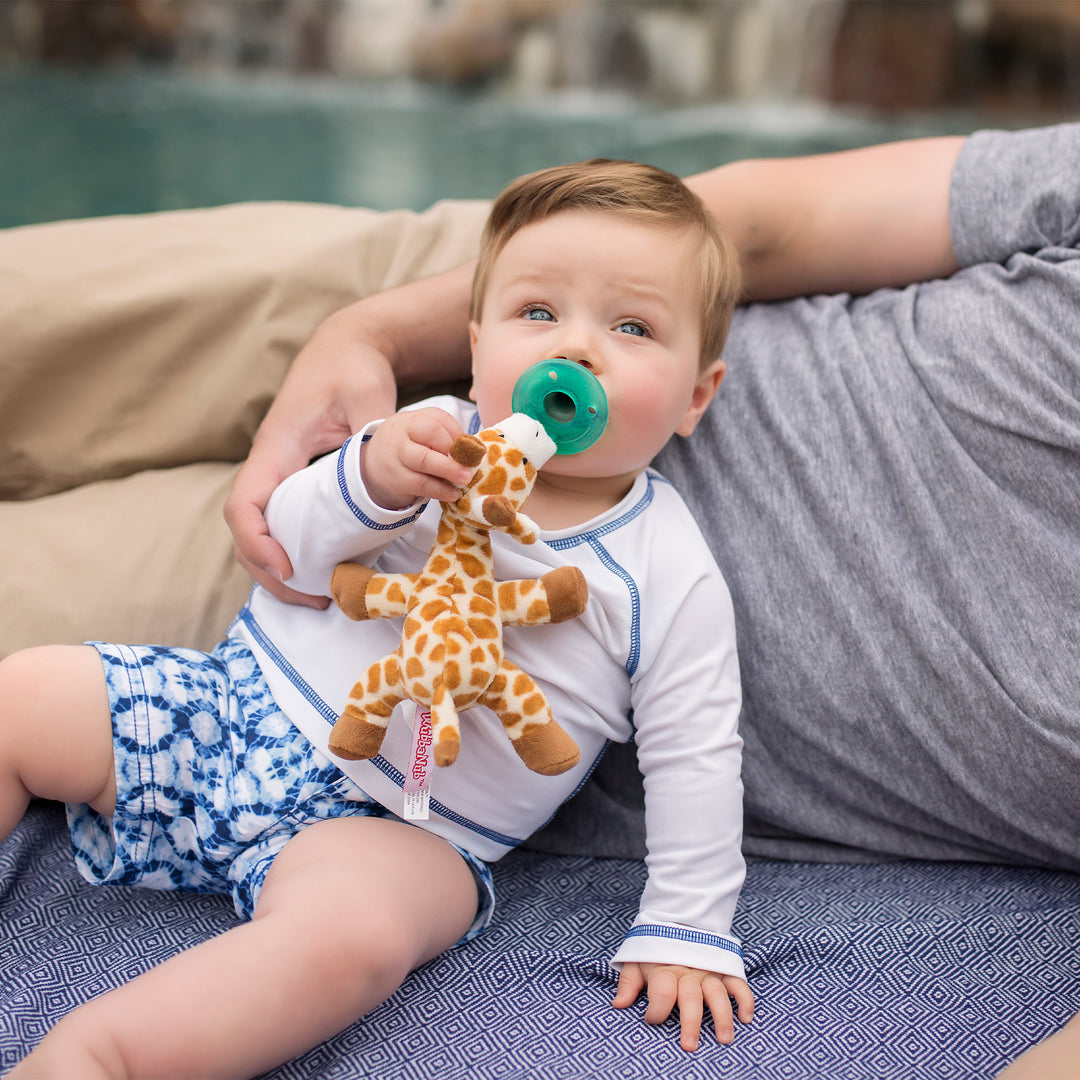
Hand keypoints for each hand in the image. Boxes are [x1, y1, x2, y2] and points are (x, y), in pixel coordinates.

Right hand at [224, 306, 398, 605]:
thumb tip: (387, 463)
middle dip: (271, 573)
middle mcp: (270, 466)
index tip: (289, 566)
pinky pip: (284, 524)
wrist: (346, 349)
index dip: (257, 542)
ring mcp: (281, 476)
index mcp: (275, 448)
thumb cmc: (350, 368)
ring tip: (320, 597)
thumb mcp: (365, 394)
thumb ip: (374, 429)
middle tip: (315, 600)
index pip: (244, 504)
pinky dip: (297, 552)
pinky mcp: (297, 481)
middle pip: (247, 533)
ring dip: (283, 571)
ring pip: (263, 534)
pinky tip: (326, 570)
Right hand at [362, 407, 472, 509]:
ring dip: (449, 470)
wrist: (371, 467)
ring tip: (465, 479)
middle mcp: (402, 432)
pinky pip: (421, 484)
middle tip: (471, 464)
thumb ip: (442, 437)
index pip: (438, 417)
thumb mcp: (418, 435)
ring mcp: (397, 455)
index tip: (471, 447)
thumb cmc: (406, 449)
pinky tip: (452, 494)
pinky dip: (440, 490)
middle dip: (454, 448)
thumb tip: (472, 451)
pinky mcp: (396, 478)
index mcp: (412, 418)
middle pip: (431, 432)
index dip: (457, 432)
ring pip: (425, 460)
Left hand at [613, 962, 753, 1051]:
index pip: (661, 992)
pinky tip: (745, 1017)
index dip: (656, 1010)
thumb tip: (618, 1005)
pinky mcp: (723, 970)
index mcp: (665, 970)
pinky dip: (745, 999)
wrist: (678, 919)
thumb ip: (628, 983)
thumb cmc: (656, 948)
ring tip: (724, 1038)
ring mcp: (708, 971)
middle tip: (689, 1045)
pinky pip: (738, 983)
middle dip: (691, 1022)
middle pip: (691, 997)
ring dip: (722, 1016)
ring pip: (717, 993)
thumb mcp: (637, 960)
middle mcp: (688, 972)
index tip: (652, 1020)